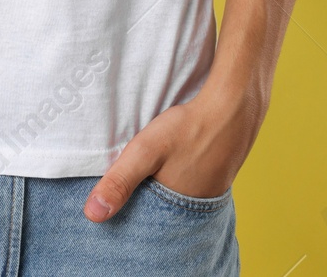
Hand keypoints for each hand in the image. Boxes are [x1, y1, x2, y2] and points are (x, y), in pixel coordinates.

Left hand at [83, 84, 262, 220]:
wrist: (235, 105)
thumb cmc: (189, 128)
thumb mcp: (146, 151)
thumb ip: (119, 181)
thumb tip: (92, 215)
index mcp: (177, 210)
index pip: (145, 221)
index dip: (129, 209)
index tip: (118, 195)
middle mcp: (197, 207)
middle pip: (162, 209)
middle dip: (146, 198)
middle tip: (135, 178)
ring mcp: (211, 191)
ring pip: (177, 195)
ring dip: (164, 186)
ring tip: (154, 169)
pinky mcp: (219, 175)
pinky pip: (192, 183)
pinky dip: (181, 175)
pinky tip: (177, 161)